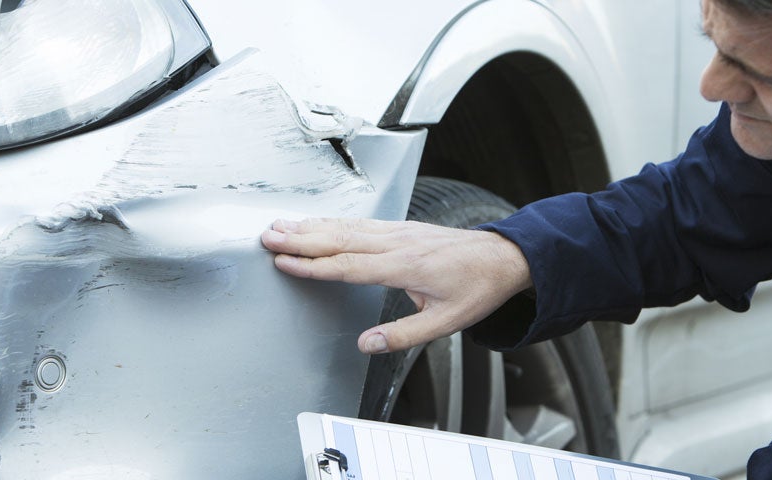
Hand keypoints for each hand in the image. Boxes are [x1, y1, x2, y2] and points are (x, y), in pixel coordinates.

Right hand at [259, 218, 531, 353]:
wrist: (503, 257)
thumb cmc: (477, 288)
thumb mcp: (445, 322)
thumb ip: (402, 334)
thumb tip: (365, 345)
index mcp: (405, 266)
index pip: (348, 265)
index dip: (313, 265)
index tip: (284, 262)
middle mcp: (398, 243)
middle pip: (339, 239)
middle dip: (300, 238)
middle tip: (267, 237)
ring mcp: (399, 231)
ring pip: (347, 226)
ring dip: (311, 226)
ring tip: (280, 226)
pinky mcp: (402, 227)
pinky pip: (360, 222)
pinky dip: (333, 221)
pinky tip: (316, 222)